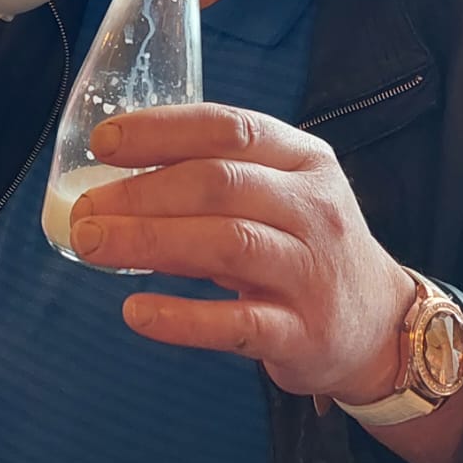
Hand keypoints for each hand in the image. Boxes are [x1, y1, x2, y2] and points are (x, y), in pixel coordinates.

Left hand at [69, 104, 414, 402]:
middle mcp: (312, 208)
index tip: (103, 144)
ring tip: (91, 245)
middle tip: (83, 209)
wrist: (380, 325)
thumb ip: (213, 180)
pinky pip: (236, 323)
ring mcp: (311, 271)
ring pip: (227, 244)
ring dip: (150, 242)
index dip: (162, 131)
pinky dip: (181, 318)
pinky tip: (136, 312)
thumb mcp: (279, 195)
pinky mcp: (303, 333)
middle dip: (142, 192)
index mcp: (303, 160)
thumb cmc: (306, 248)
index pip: (230, 128)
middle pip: (219, 184)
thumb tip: (114, 181)